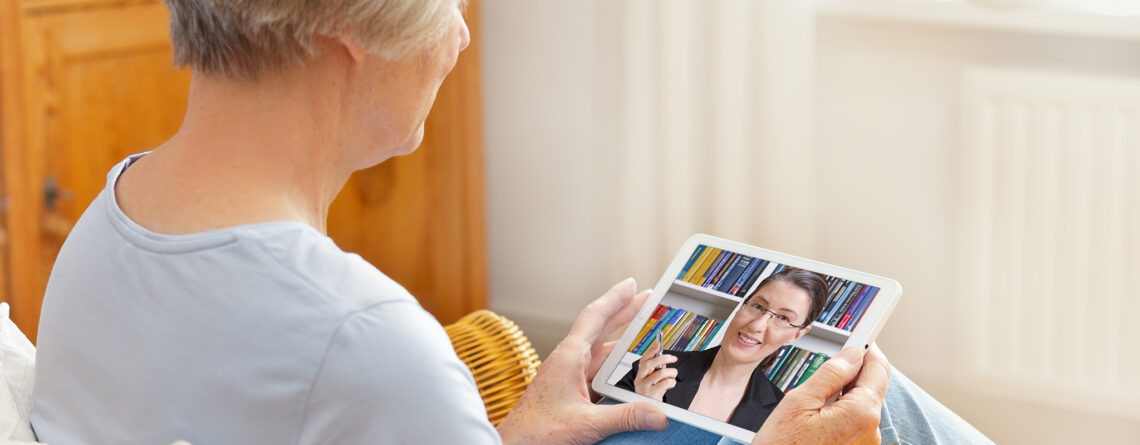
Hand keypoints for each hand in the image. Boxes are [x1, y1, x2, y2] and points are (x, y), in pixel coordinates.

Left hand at [496, 278, 668, 444]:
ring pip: (601, 353)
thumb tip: (658, 414)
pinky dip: (616, 369)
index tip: (633, 284)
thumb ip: (624, 417)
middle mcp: (568, 362)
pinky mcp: (569, 394)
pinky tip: (629, 374)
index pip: (595, 317)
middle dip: (625, 314)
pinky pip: (598, 375)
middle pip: (601, 330)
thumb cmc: (536, 432)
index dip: (615, 298)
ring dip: (622, 343)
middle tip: (648, 300)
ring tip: (645, 335)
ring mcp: (567, 378)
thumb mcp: (586, 424)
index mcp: (568, 357)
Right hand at [632, 341, 676, 400]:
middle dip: (664, 358)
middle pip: (650, 364)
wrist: (651, 410)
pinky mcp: (652, 394)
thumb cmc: (653, 395)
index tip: (658, 344)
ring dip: (671, 372)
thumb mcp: (654, 381)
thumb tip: (665, 359)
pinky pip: (665, 383)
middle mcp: (640, 380)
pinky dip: (672, 382)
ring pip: (660, 373)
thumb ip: (658, 370)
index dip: (651, 351)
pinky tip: (671, 385)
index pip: (643, 360)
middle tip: (673, 358)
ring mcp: (645, 387)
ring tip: (673, 376)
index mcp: (640, 375)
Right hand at [752, 344, 889, 444]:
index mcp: (861, 412)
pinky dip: (841, 414)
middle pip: (872, 387)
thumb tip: (852, 354)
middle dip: (854, 373)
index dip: (867, 349)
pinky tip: (817, 419)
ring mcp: (866, 444)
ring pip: (862, 405)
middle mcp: (871, 430)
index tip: (860, 338)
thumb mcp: (800, 401)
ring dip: (845, 395)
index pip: (878, 368)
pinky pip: (855, 424)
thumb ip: (831, 373)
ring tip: (814, 402)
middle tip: (829, 367)